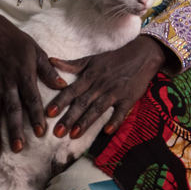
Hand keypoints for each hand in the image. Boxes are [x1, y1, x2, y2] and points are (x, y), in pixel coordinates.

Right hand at [0, 11, 66, 156]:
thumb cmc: (17, 42)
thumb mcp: (37, 52)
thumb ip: (49, 71)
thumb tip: (63, 85)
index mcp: (23, 75)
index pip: (31, 99)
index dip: (36, 116)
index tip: (41, 133)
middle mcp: (7, 83)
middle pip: (11, 110)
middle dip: (14, 130)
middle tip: (18, 148)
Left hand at [46, 36, 168, 139]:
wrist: (142, 54)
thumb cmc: (114, 59)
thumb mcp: (92, 59)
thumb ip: (72, 64)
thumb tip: (50, 60)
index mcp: (90, 75)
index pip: (72, 90)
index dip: (60, 101)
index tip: (48, 113)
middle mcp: (101, 84)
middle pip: (82, 102)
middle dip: (69, 117)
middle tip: (57, 132)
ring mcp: (115, 92)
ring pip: (98, 108)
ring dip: (86, 121)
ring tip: (74, 135)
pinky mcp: (129, 98)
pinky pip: (121, 111)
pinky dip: (115, 121)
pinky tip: (107, 131)